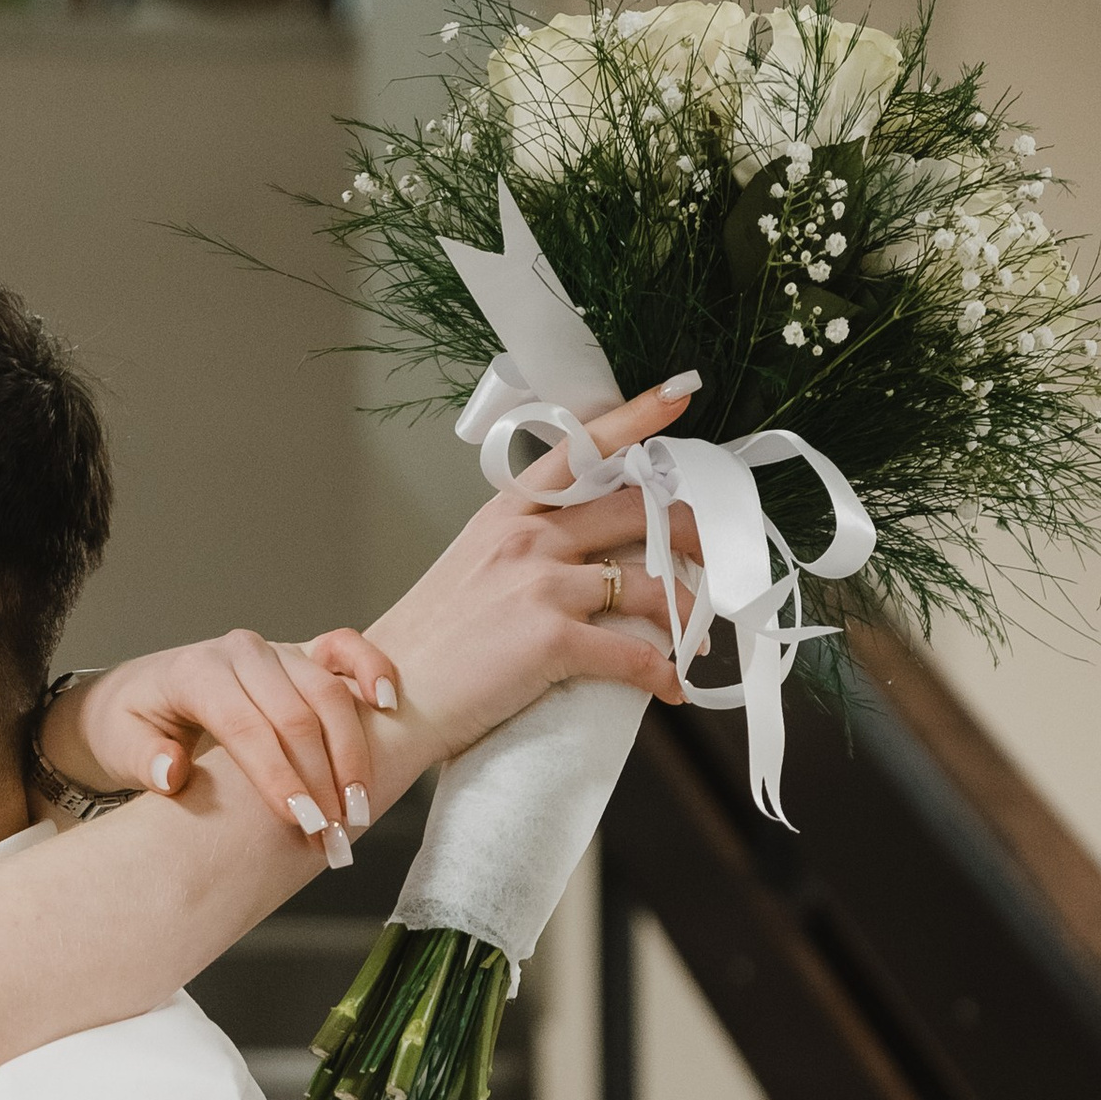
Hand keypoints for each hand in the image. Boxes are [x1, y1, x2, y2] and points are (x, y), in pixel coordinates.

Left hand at [40, 626, 402, 854]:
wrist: (140, 696)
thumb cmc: (132, 726)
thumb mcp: (120, 746)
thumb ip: (143, 759)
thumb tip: (170, 772)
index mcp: (196, 673)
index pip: (246, 726)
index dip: (279, 778)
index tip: (303, 824)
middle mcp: (241, 654)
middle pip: (296, 714)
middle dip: (323, 781)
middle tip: (337, 838)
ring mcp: (276, 651)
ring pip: (328, 693)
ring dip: (353, 754)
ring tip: (361, 811)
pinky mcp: (300, 655)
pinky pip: (345, 649)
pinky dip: (372, 670)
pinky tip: (389, 705)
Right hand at [376, 377, 704, 772]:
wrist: (389, 705)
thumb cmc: (425, 650)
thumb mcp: (468, 571)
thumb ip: (521, 553)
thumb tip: (580, 565)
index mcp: (505, 515)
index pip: (579, 448)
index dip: (635, 417)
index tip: (678, 394)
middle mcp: (526, 538)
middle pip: (635, 510)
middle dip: (688, 532)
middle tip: (712, 555)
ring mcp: (539, 584)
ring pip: (648, 583)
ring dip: (686, 612)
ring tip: (694, 637)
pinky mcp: (550, 638)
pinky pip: (633, 652)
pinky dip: (662, 673)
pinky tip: (670, 687)